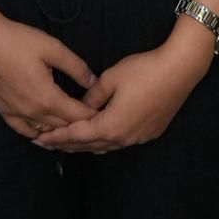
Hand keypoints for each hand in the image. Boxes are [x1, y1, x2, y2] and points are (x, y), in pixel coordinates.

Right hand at [0, 15, 99, 139]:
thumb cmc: (19, 41)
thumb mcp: (53, 48)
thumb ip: (76, 67)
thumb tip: (94, 82)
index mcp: (47, 97)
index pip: (76, 115)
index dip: (92, 116)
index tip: (105, 115)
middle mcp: (33, 112)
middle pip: (62, 126)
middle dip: (79, 126)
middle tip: (94, 124)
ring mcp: (16, 114)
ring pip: (44, 132)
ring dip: (59, 132)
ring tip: (73, 129)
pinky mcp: (4, 111)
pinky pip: (23, 130)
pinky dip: (36, 133)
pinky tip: (43, 134)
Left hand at [32, 40, 211, 152]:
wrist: (179, 71)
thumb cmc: (143, 71)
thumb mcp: (111, 78)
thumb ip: (92, 96)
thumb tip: (81, 107)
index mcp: (110, 125)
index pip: (76, 135)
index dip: (57, 137)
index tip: (39, 138)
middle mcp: (123, 138)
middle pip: (89, 146)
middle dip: (66, 144)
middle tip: (46, 142)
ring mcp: (138, 138)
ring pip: (105, 147)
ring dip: (85, 145)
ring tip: (67, 142)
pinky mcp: (149, 134)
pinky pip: (119, 143)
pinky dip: (103, 141)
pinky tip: (98, 137)